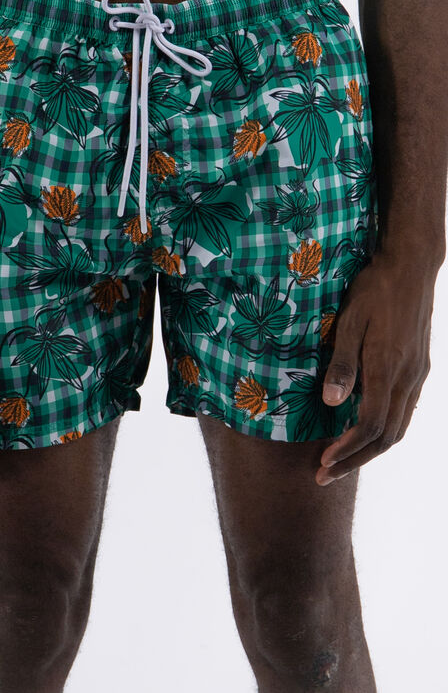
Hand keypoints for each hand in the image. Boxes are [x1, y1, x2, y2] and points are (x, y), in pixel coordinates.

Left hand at [316, 252, 435, 484]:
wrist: (411, 266)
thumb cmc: (374, 289)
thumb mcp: (350, 320)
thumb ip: (342, 363)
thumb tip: (331, 402)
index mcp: (387, 368)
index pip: (370, 425)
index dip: (347, 449)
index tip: (323, 463)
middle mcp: (407, 378)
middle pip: (386, 436)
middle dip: (355, 460)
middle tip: (325, 475)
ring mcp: (417, 374)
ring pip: (399, 427)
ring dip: (370, 450)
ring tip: (343, 461)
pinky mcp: (419, 368)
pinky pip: (405, 411)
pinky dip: (385, 431)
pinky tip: (367, 432)